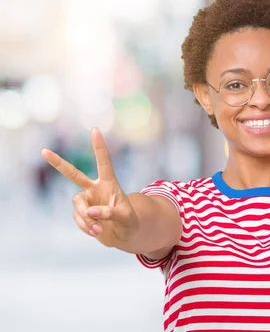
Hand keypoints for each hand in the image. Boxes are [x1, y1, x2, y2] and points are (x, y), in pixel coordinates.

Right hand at [41, 128, 137, 246]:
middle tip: (44, 151)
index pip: (103, 162)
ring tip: (100, 229)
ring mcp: (86, 200)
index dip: (99, 146)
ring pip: (78, 206)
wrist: (124, 235)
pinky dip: (86, 227)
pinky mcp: (81, 213)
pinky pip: (78, 218)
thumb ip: (109, 213)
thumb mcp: (126, 217)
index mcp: (109, 183)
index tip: (95, 130)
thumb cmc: (130, 222)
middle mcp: (94, 188)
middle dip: (58, 163)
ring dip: (87, 219)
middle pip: (73, 174)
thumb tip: (90, 212)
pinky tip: (96, 232)